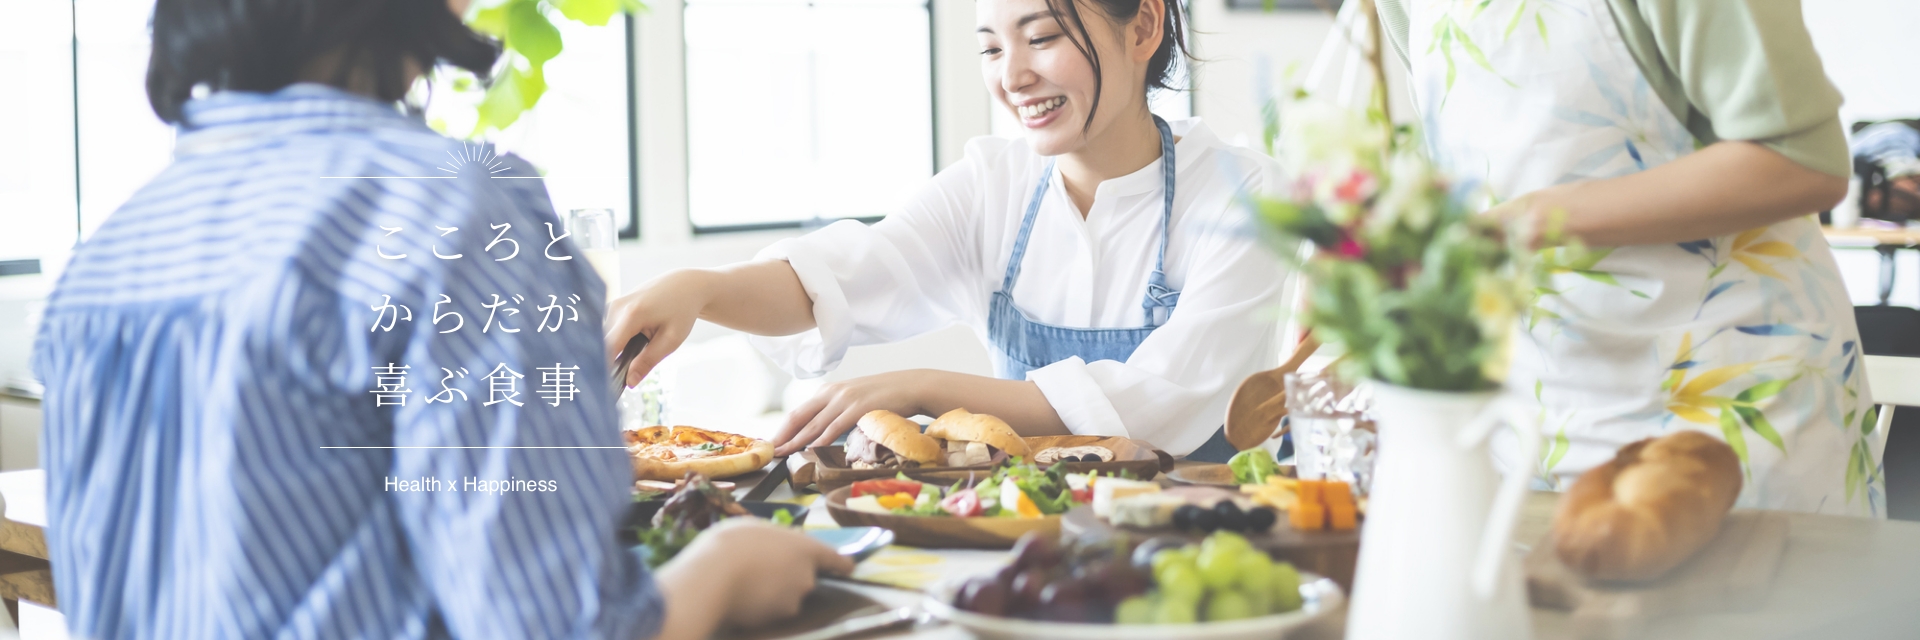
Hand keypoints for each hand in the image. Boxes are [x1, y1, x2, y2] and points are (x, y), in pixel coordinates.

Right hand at [605, 270, 712, 388]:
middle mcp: (616, 307)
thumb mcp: (671, 340)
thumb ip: (648, 361)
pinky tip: (631, 345)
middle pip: (603, 345)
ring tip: (633, 356)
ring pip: (604, 339)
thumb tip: (629, 382)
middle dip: (610, 363)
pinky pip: (608, 331)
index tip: (604, 388)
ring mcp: (612, 305)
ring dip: (614, 351)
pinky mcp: (612, 306)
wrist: (684, 285)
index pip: (608, 348)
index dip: (604, 369)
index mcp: (631, 315)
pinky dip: (617, 342)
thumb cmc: (681, 311)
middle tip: (623, 379)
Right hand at [653, 519, 853, 637]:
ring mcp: (793, 600)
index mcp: (806, 548)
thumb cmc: (732, 543)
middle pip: (806, 578)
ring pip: (788, 596)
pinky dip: (762, 605)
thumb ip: (776, 538)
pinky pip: (772, 610)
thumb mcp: (755, 527)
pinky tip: (743, 596)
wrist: (713, 578)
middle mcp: (806, 577)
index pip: (836, 560)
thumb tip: (778, 544)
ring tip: (748, 582)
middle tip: (764, 567)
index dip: (841, 564)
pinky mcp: (777, 619)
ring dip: (775, 591)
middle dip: (790, 575)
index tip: (847, 567)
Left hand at [770, 370, 930, 456]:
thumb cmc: (884, 397)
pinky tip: (810, 449)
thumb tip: (822, 433)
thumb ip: (837, 412)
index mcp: (829, 391)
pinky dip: (820, 440)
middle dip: (783, 436)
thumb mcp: (854, 400)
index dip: (783, 429)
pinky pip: (834, 427)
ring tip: (783, 454)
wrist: (911, 386)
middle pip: (799, 417)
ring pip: (813, 424)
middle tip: (769, 452)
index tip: (772, 443)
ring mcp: (845, 400)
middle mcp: (832, 393)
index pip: (798, 412)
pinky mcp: (858, 408)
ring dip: (796, 441)